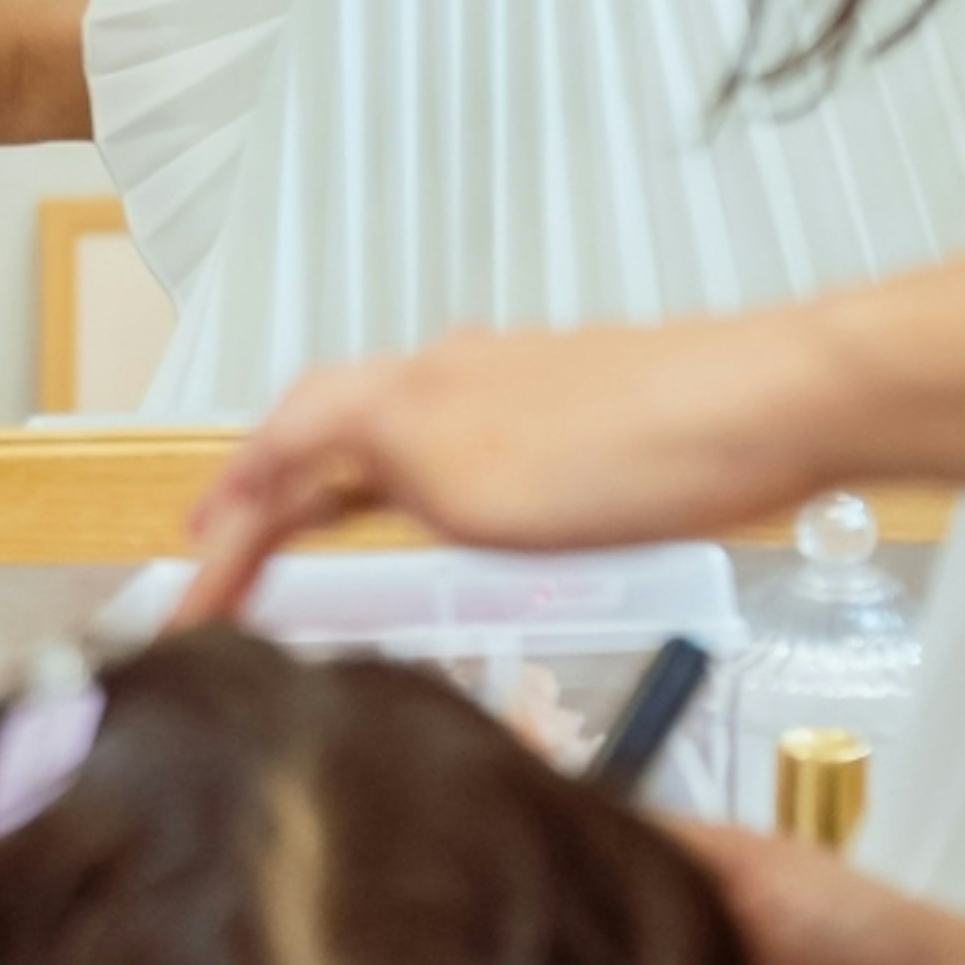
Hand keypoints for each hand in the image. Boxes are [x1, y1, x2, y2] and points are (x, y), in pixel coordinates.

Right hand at [171, 309, 833, 620]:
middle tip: (220, 556)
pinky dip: (403, 491)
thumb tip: (312, 488)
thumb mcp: (467, 488)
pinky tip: (436, 527)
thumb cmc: (640, 448)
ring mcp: (510, 390)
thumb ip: (373, 484)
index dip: (224, 523)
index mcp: (403, 395)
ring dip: (327, 491)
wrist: (774, 408)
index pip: (275, 452)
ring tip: (302, 544)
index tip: (190, 587)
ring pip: (384, 438)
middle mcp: (446, 377)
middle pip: (319, 433)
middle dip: (259, 496)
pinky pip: (448, 452)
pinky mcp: (570, 417)